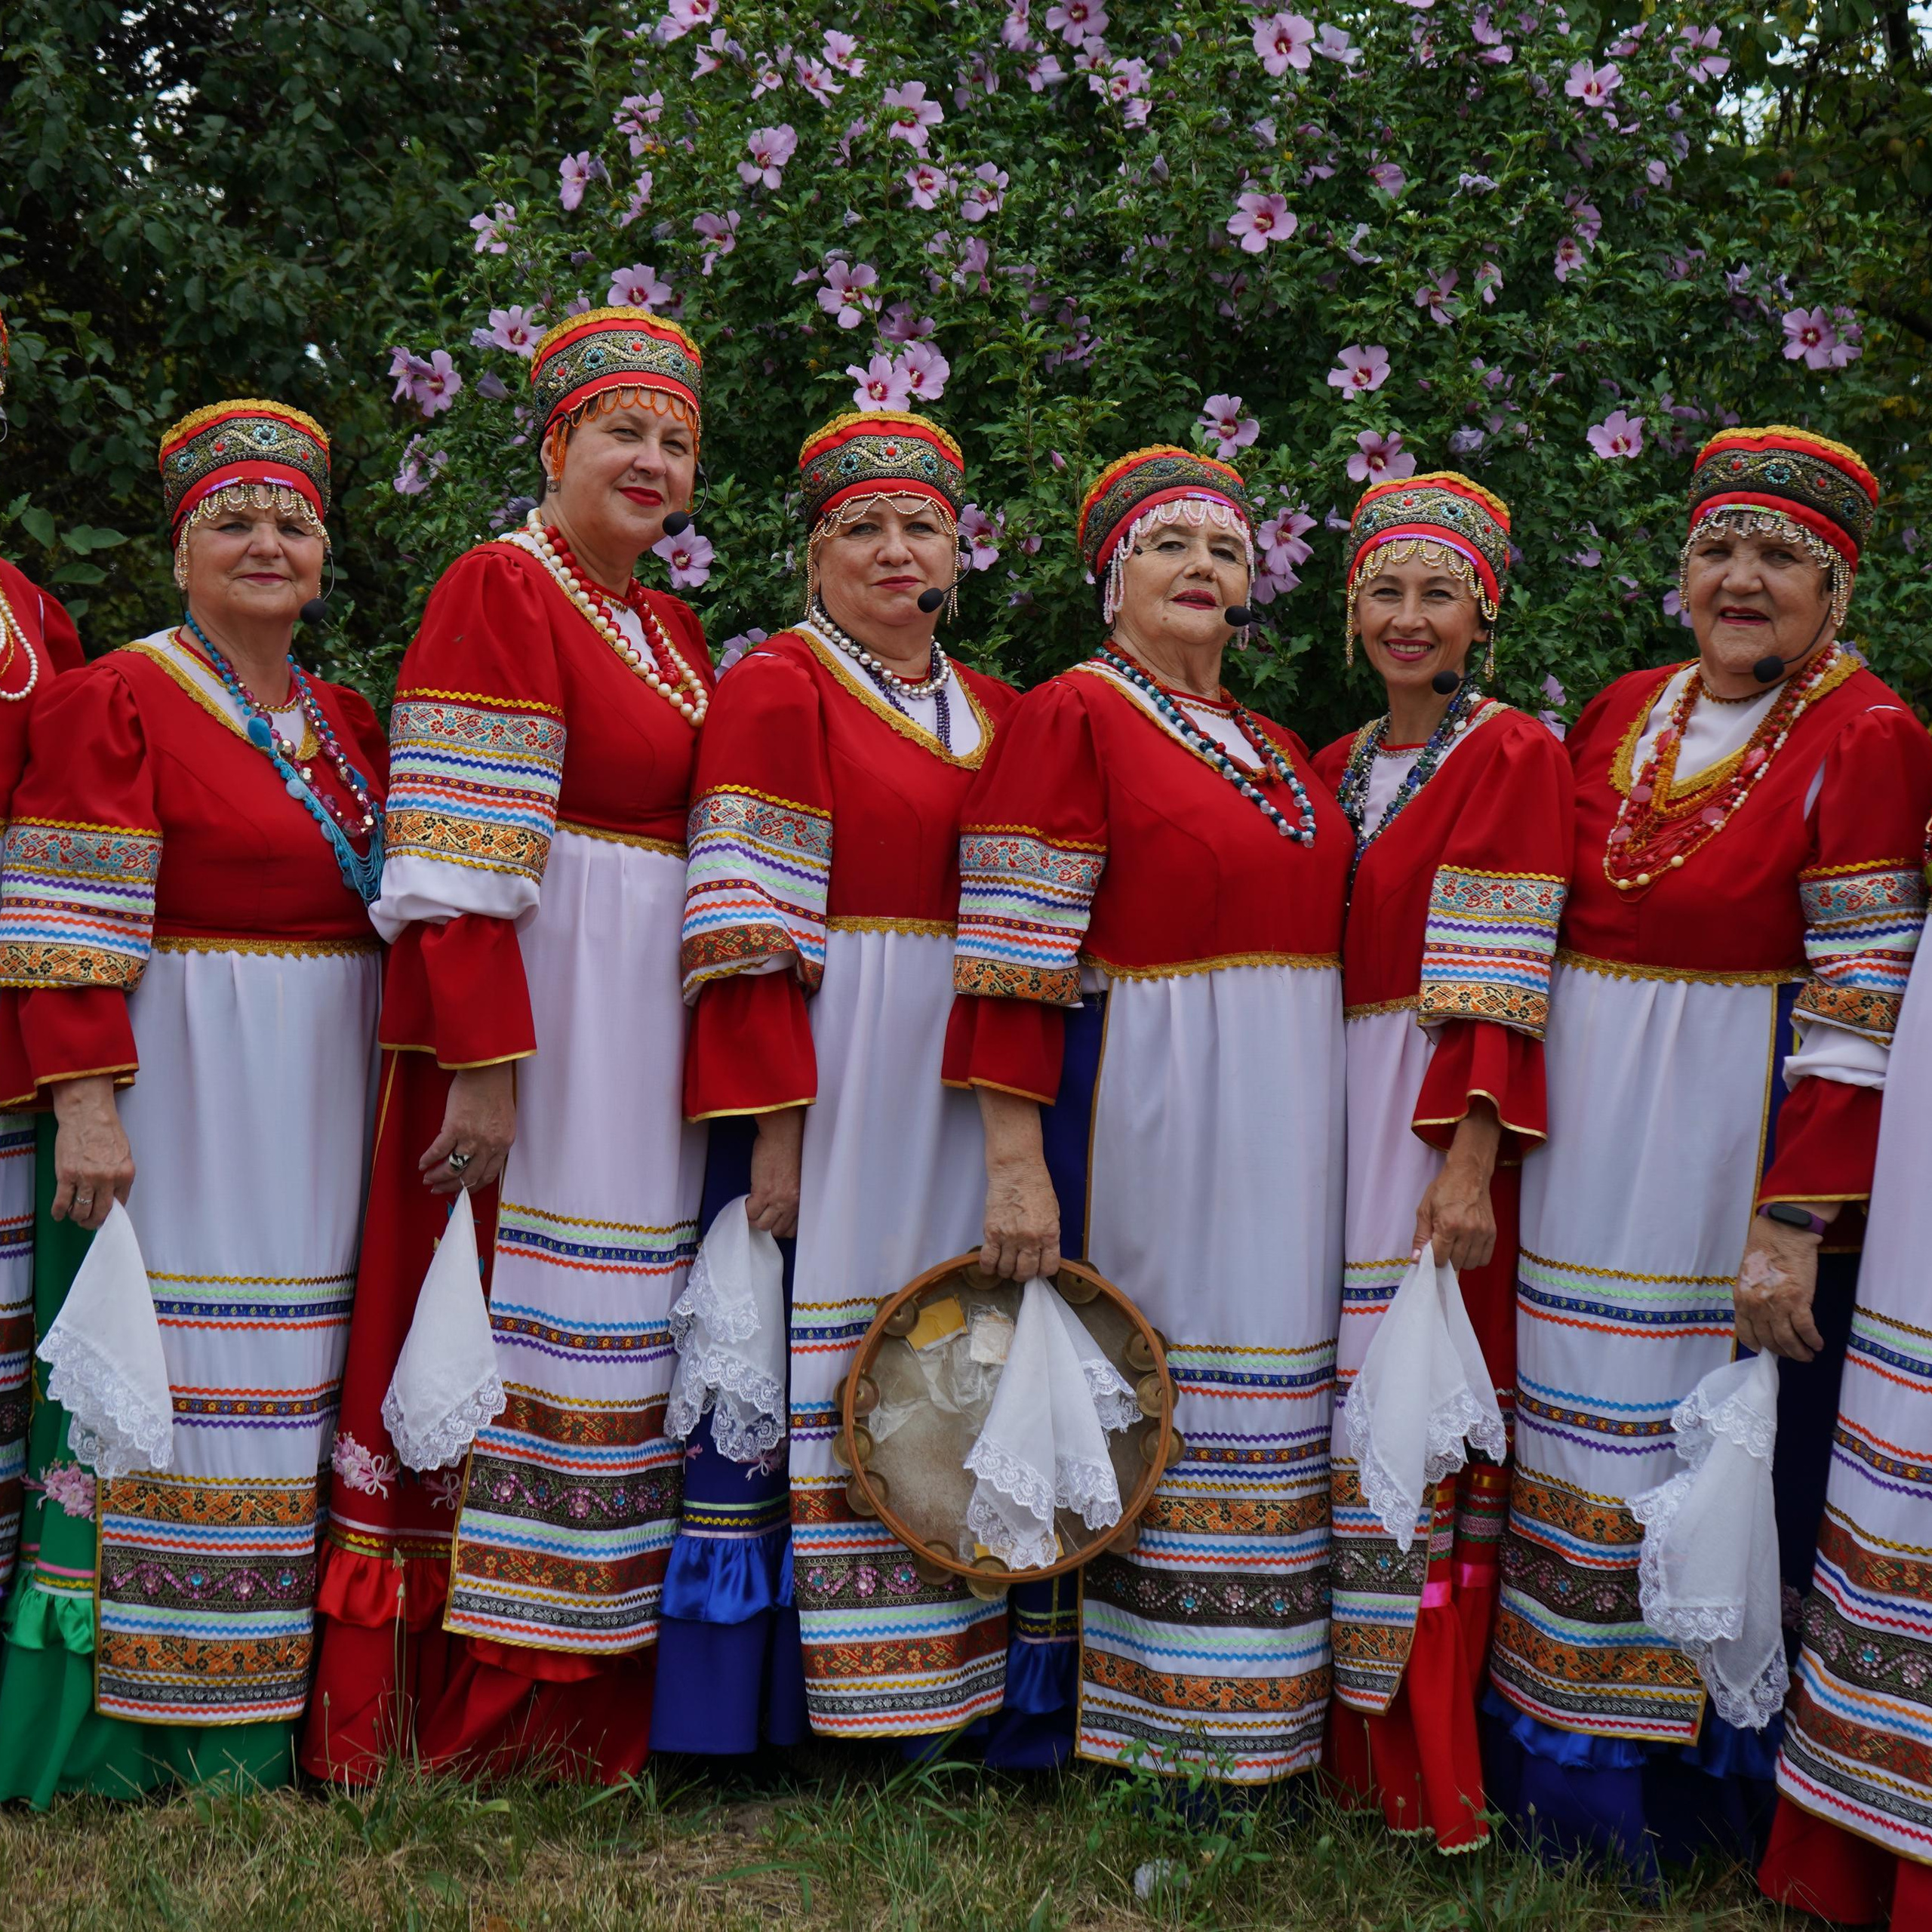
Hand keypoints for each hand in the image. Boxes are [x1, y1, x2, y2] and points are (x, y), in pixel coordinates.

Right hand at [50, 1074, 134, 1229]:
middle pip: (101, 1211)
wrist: (87, 1115)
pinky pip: (62, 1202)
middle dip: (94, 1221)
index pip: (120, 1203)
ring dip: (78, 1217)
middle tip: (89, 1223)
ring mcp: (86, 1178)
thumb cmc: (106, 1131)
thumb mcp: (123, 1154)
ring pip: (82, 1210)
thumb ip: (119, 1174)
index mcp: (125, 1174)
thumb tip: (113, 1195)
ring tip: (75, 1217)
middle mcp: (107, 1179)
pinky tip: (59, 1214)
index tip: (105, 1217)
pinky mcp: (66, 1176)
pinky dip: (60, 1212)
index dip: (111, 1213)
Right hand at [420, 1062, 516, 1193]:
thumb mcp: (504, 1121)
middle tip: (438, 1189)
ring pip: (452, 1168)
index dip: (472, 1186)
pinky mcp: (454, 1127)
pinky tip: (422, 1164)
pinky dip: (428, 1160)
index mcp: (503, 1144)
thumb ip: (495, 1139)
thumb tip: (480, 1154)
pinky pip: (438, 1151)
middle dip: (451, 1186)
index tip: (462, 1190)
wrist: (487, 1070)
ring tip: (427, 1179)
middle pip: (468, 1176)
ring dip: (437, 1177)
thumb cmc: (496, 1091)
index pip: (488, 1175)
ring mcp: (471, 1138)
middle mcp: (488, 1145)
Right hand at [748, 1107, 803, 1237]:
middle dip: (767, 1224)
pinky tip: (747, 1200)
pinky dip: (746, 1210)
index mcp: (803, 1200)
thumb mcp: (798, 1179)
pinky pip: (750, 1213)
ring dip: (755, 1218)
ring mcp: (777, 1199)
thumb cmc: (792, 1149)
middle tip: (760, 1212)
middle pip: (776, 1230)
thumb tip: (780, 1205)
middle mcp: (792, 1203)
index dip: (780, 1226)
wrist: (784, 1134)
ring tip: (752, 1206)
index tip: (773, 1219)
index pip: (792, 1229)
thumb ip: (792, 1195)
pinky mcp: (763, 1192)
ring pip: (762, 1225)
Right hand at [976, 1086, 1060, 1279]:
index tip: (1037, 1269)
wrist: (1016, 1169)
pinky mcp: (992, 1232)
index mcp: (1050, 1234)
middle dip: (1023, 1275)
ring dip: (1006, 1271)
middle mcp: (1030, 1239)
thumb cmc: (1037, 1186)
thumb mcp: (1052, 1213)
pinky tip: (989, 1266)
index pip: (1048, 1268)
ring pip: (1006, 1269)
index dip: (1042, 1272)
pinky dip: (988, 1268)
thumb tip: (1043, 1254)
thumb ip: (1049, 1236)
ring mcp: (1010, 1237)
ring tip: (1005, 1265)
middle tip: (1019, 1269)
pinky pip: (988, 1260)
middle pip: (1026, 1272)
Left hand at [1412, 1100, 1500, 1271]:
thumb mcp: (1424, 1210)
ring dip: (1460, 1261)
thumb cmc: (1443, 1190)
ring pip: (1471, 1263)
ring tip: (1455, 1248)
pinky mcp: (1493, 1232)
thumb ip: (1420, 1237)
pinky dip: (1475, 1258)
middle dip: (1446, 1259)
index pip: (1439, 1258)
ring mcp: (1482, 1233)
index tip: (1431, 1252)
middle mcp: (1468, 1231)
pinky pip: (1485, 1259)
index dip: (1432, 1259)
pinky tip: (1468, 1248)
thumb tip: (1416, 1260)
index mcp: (1448, 1225)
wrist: (1469, 1174)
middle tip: (1442, 1247)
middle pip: (1455, 1263)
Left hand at [1734, 1209, 1830, 1360]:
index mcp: (1741, 1300)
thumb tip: (1762, 1317)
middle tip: (1794, 1355)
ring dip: (1799, 1352)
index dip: (1758, 1345)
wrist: (1783, 1233)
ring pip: (1787, 1340)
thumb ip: (1752, 1298)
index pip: (1746, 1333)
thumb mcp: (1748, 1278)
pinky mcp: (1798, 1301)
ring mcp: (1777, 1305)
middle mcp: (1756, 1307)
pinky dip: (1812, 1340)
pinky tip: (1817, 1344)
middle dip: (1782, 1352)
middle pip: (1769, 1340)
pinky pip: (1805, 1329)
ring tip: (1807, 1355)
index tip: (1767, 1351)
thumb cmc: (1766, 1251)